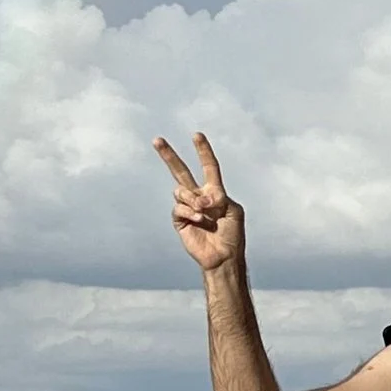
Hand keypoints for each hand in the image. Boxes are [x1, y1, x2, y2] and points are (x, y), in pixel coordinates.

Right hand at [155, 133, 245, 274]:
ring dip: (193, 199)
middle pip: (181, 172)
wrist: (223, 256)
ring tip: (204, 212)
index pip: (208, 167)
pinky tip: (199, 219)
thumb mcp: (233, 210)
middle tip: (157, 139)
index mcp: (215, 191)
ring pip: (180, 190)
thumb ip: (219, 198)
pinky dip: (189, 211)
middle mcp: (198, 196)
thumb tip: (200, 197)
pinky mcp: (179, 220)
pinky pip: (178, 207)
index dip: (203, 151)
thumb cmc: (232, 234)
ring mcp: (187, 207)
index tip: (196, 135)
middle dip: (169, 155)